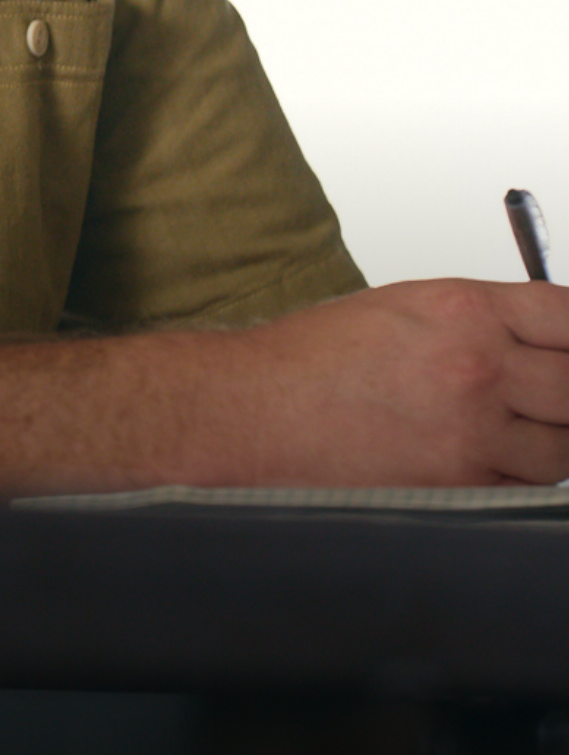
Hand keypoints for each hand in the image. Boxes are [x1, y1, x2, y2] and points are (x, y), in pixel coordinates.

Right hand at [221, 278, 568, 485]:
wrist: (257, 408)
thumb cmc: (314, 358)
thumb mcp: (403, 307)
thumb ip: (481, 321)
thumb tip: (543, 343)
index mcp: (463, 310)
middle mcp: (477, 367)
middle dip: (568, 391)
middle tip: (550, 393)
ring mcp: (473, 431)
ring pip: (565, 448)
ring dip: (551, 440)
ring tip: (511, 429)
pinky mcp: (461, 484)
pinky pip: (526, 486)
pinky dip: (517, 476)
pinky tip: (481, 457)